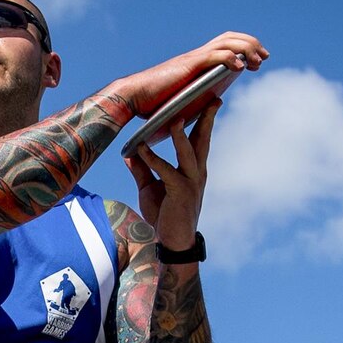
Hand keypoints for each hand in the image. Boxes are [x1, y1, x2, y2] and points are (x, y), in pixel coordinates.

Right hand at [114, 31, 268, 117]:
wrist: (133, 96)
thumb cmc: (152, 102)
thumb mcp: (182, 100)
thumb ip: (197, 99)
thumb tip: (210, 105)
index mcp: (196, 62)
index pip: (225, 43)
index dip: (244, 47)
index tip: (258, 60)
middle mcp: (197, 56)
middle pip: (230, 37)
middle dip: (252, 44)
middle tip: (265, 57)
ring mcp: (193, 59)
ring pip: (227, 42)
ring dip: (247, 49)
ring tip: (258, 61)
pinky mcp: (189, 65)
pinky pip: (215, 55)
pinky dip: (231, 58)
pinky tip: (241, 68)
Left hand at [125, 100, 214, 252]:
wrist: (172, 243)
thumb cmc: (164, 215)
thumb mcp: (150, 189)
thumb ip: (142, 170)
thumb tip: (130, 154)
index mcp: (193, 170)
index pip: (199, 141)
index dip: (202, 122)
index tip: (206, 102)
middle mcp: (197, 173)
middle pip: (203, 141)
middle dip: (206, 119)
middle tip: (212, 99)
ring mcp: (191, 182)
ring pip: (188, 152)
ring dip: (180, 135)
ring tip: (174, 118)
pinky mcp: (181, 193)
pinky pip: (167, 171)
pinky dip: (154, 159)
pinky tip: (141, 150)